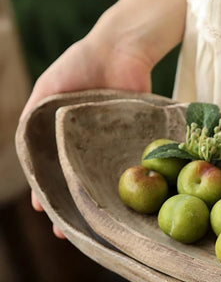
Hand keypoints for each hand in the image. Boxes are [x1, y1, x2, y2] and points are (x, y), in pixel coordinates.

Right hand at [24, 29, 153, 237]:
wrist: (123, 49)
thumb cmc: (81, 65)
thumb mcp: (49, 89)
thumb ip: (34, 117)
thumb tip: (23, 150)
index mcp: (63, 135)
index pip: (50, 169)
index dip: (46, 191)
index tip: (44, 211)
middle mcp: (87, 144)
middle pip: (78, 181)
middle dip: (73, 207)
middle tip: (70, 232)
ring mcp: (113, 145)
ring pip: (104, 180)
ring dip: (100, 204)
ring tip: (97, 228)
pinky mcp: (136, 141)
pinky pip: (133, 168)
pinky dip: (129, 186)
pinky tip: (127, 204)